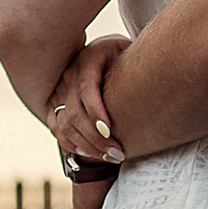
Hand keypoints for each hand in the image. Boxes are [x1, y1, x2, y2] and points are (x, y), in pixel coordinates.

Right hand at [47, 36, 130, 161]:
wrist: (107, 52)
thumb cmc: (124, 55)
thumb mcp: (130, 51)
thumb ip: (134, 64)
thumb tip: (151, 81)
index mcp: (88, 58)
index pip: (86, 88)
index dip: (95, 111)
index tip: (109, 131)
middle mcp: (69, 75)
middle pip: (74, 112)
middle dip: (95, 138)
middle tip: (118, 153)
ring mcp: (60, 90)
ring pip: (65, 125)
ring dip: (86, 145)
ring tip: (110, 157)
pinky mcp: (56, 104)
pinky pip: (57, 129)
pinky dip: (72, 144)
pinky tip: (91, 153)